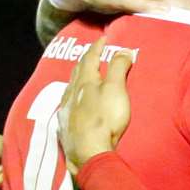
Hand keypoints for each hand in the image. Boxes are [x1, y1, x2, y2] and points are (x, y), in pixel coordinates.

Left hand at [58, 39, 133, 174]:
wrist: (88, 150)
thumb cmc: (105, 118)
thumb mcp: (117, 89)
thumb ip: (119, 68)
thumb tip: (124, 50)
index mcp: (85, 81)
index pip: (90, 58)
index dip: (97, 47)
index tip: (103, 38)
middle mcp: (72, 91)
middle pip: (77, 71)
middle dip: (85, 60)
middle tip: (92, 54)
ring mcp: (66, 108)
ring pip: (70, 86)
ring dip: (78, 78)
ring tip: (83, 75)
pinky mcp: (66, 124)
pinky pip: (68, 103)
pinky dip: (73, 96)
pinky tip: (74, 101)